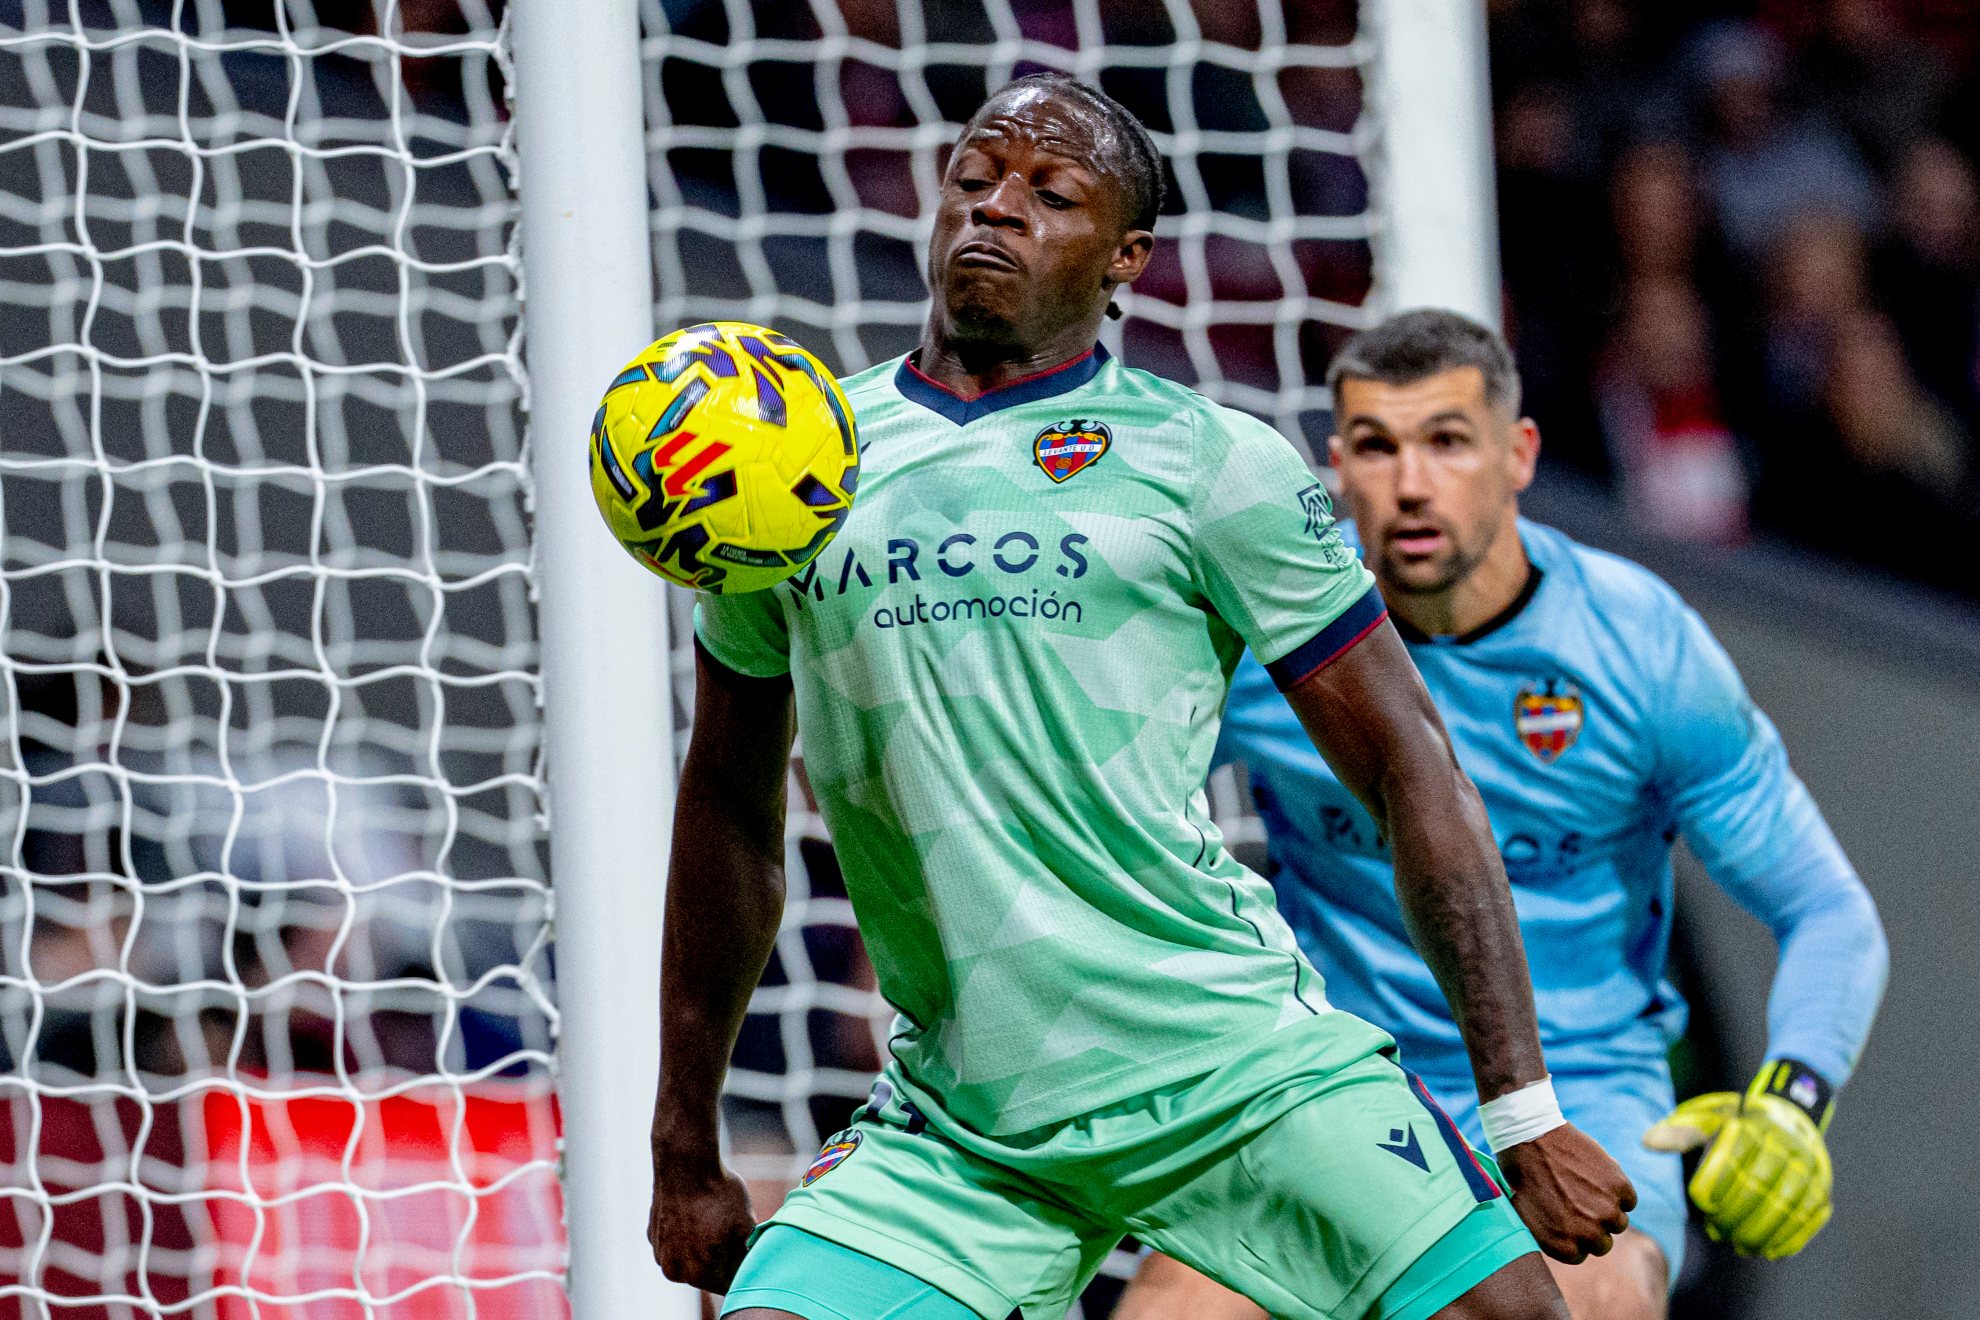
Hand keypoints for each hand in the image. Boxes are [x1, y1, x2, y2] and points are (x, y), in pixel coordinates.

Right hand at [648, 1154, 755, 1290]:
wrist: (685, 1163)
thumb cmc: (719, 1193)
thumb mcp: (746, 1223)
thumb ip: (748, 1250)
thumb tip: (752, 1257)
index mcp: (701, 1273)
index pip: (728, 1283)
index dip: (741, 1267)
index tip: (747, 1251)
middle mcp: (676, 1270)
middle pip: (707, 1274)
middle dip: (721, 1259)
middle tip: (733, 1234)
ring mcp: (661, 1253)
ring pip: (689, 1259)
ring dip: (701, 1248)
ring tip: (713, 1221)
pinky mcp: (653, 1236)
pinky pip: (675, 1243)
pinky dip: (685, 1235)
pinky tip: (696, 1214)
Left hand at [1497, 1123, 1635, 1262]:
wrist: (1529, 1137)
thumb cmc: (1523, 1175)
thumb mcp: (1528, 1217)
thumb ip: (1553, 1237)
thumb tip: (1572, 1245)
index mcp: (1562, 1247)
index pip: (1582, 1254)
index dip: (1576, 1235)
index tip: (1568, 1218)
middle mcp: (1588, 1235)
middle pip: (1603, 1243)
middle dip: (1593, 1226)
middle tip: (1579, 1202)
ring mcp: (1606, 1211)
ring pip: (1619, 1222)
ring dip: (1608, 1208)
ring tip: (1586, 1186)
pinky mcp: (1619, 1187)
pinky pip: (1629, 1200)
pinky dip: (1618, 1190)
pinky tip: (1598, 1176)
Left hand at [1642, 1063, 1832, 1258]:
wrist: (1791, 1113)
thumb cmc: (1738, 1122)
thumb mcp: (1710, 1118)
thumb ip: (1681, 1131)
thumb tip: (1648, 1142)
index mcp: (1753, 1125)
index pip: (1735, 1156)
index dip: (1717, 1181)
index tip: (1702, 1202)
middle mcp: (1785, 1145)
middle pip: (1761, 1184)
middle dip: (1737, 1214)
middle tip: (1716, 1232)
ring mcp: (1808, 1168)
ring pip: (1788, 1204)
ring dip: (1762, 1231)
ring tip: (1738, 1245)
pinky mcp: (1822, 1188)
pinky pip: (1811, 1217)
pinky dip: (1792, 1238)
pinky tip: (1770, 1252)